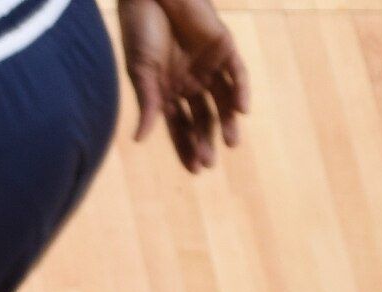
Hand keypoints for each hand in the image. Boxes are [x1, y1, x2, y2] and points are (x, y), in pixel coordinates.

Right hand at [120, 0, 246, 170]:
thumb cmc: (140, 32)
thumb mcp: (141, 73)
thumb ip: (147, 104)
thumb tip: (140, 140)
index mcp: (167, 92)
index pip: (180, 127)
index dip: (188, 147)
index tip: (195, 169)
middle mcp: (190, 83)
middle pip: (202, 117)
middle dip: (207, 140)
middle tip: (210, 161)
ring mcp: (208, 66)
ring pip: (223, 100)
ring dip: (228, 120)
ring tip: (231, 141)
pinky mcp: (224, 47)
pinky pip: (237, 73)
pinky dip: (241, 90)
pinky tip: (242, 109)